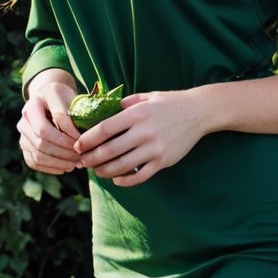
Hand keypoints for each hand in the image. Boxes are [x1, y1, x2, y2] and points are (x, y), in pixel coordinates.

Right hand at [18, 71, 81, 174]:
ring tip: (76, 163)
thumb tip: (76, 138)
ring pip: (38, 156)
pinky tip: (66, 167)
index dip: (63, 140)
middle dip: (63, 153)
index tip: (81, 142)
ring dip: (59, 163)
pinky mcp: (25, 148)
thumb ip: (69, 116)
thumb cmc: (62, 99)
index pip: (44, 130)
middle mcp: (23, 123)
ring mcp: (22, 136)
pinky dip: (51, 168)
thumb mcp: (67, 99)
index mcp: (32, 107)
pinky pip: (34, 163)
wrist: (50, 100)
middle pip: (40, 144)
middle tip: (80, 156)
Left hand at [73, 90, 208, 186]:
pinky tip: (117, 179)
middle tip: (83, 161)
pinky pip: (140, 175)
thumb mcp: (145, 97)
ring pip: (122, 165)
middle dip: (92, 158)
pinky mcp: (164, 161)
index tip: (78, 145)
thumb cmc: (169, 103)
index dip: (87, 139)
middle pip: (109, 150)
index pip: (104, 129)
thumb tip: (102, 111)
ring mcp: (154, 148)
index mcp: (136, 114)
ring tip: (97, 171)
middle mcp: (144, 132)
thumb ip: (124, 104)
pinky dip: (126, 180)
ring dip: (105, 171)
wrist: (199, 112)